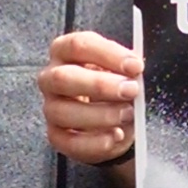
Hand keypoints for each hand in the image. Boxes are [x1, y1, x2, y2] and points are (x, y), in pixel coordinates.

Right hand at [41, 30, 141, 166]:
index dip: (108, 55)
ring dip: (100, 114)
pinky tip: (116, 135)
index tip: (135, 66)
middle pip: (63, 78)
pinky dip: (96, 142)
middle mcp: (51, 78)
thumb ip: (126, 66)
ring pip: (63, 112)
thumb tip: (136, 70)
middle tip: (130, 90)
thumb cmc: (113, 82)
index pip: (79, 45)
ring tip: (127, 114)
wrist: (112, 115)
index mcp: (65, 51)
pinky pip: (69, 142)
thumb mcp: (120, 68)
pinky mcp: (56, 135)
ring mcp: (51, 108)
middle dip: (100, 85)